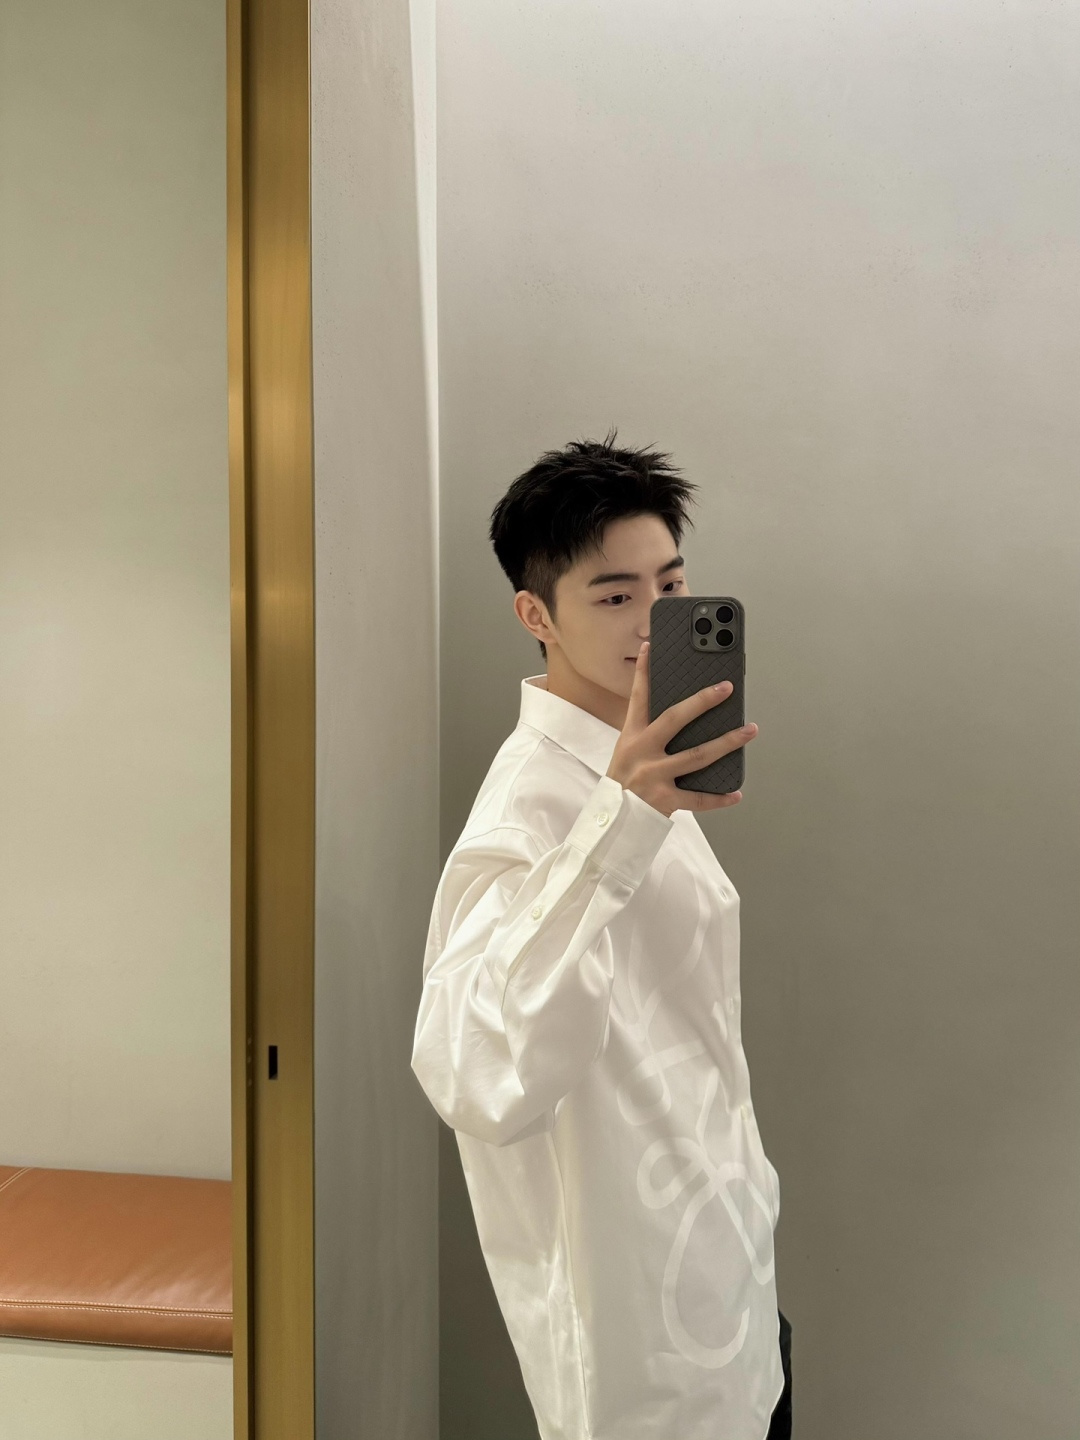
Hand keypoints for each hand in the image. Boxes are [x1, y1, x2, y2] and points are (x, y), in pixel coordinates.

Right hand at [605, 640, 757, 816]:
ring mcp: (654, 776)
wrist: (611, 821)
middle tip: (726, 688)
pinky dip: (719, 798)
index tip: (651, 648)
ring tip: (749, 731)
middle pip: (675, 719)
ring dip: (727, 742)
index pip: (639, 698)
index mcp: (632, 737)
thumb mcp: (628, 752)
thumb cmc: (624, 782)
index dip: (643, 672)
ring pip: (697, 755)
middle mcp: (643, 752)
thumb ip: (650, 735)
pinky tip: (737, 793)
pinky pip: (698, 799)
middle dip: (702, 701)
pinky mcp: (665, 799)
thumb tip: (686, 716)